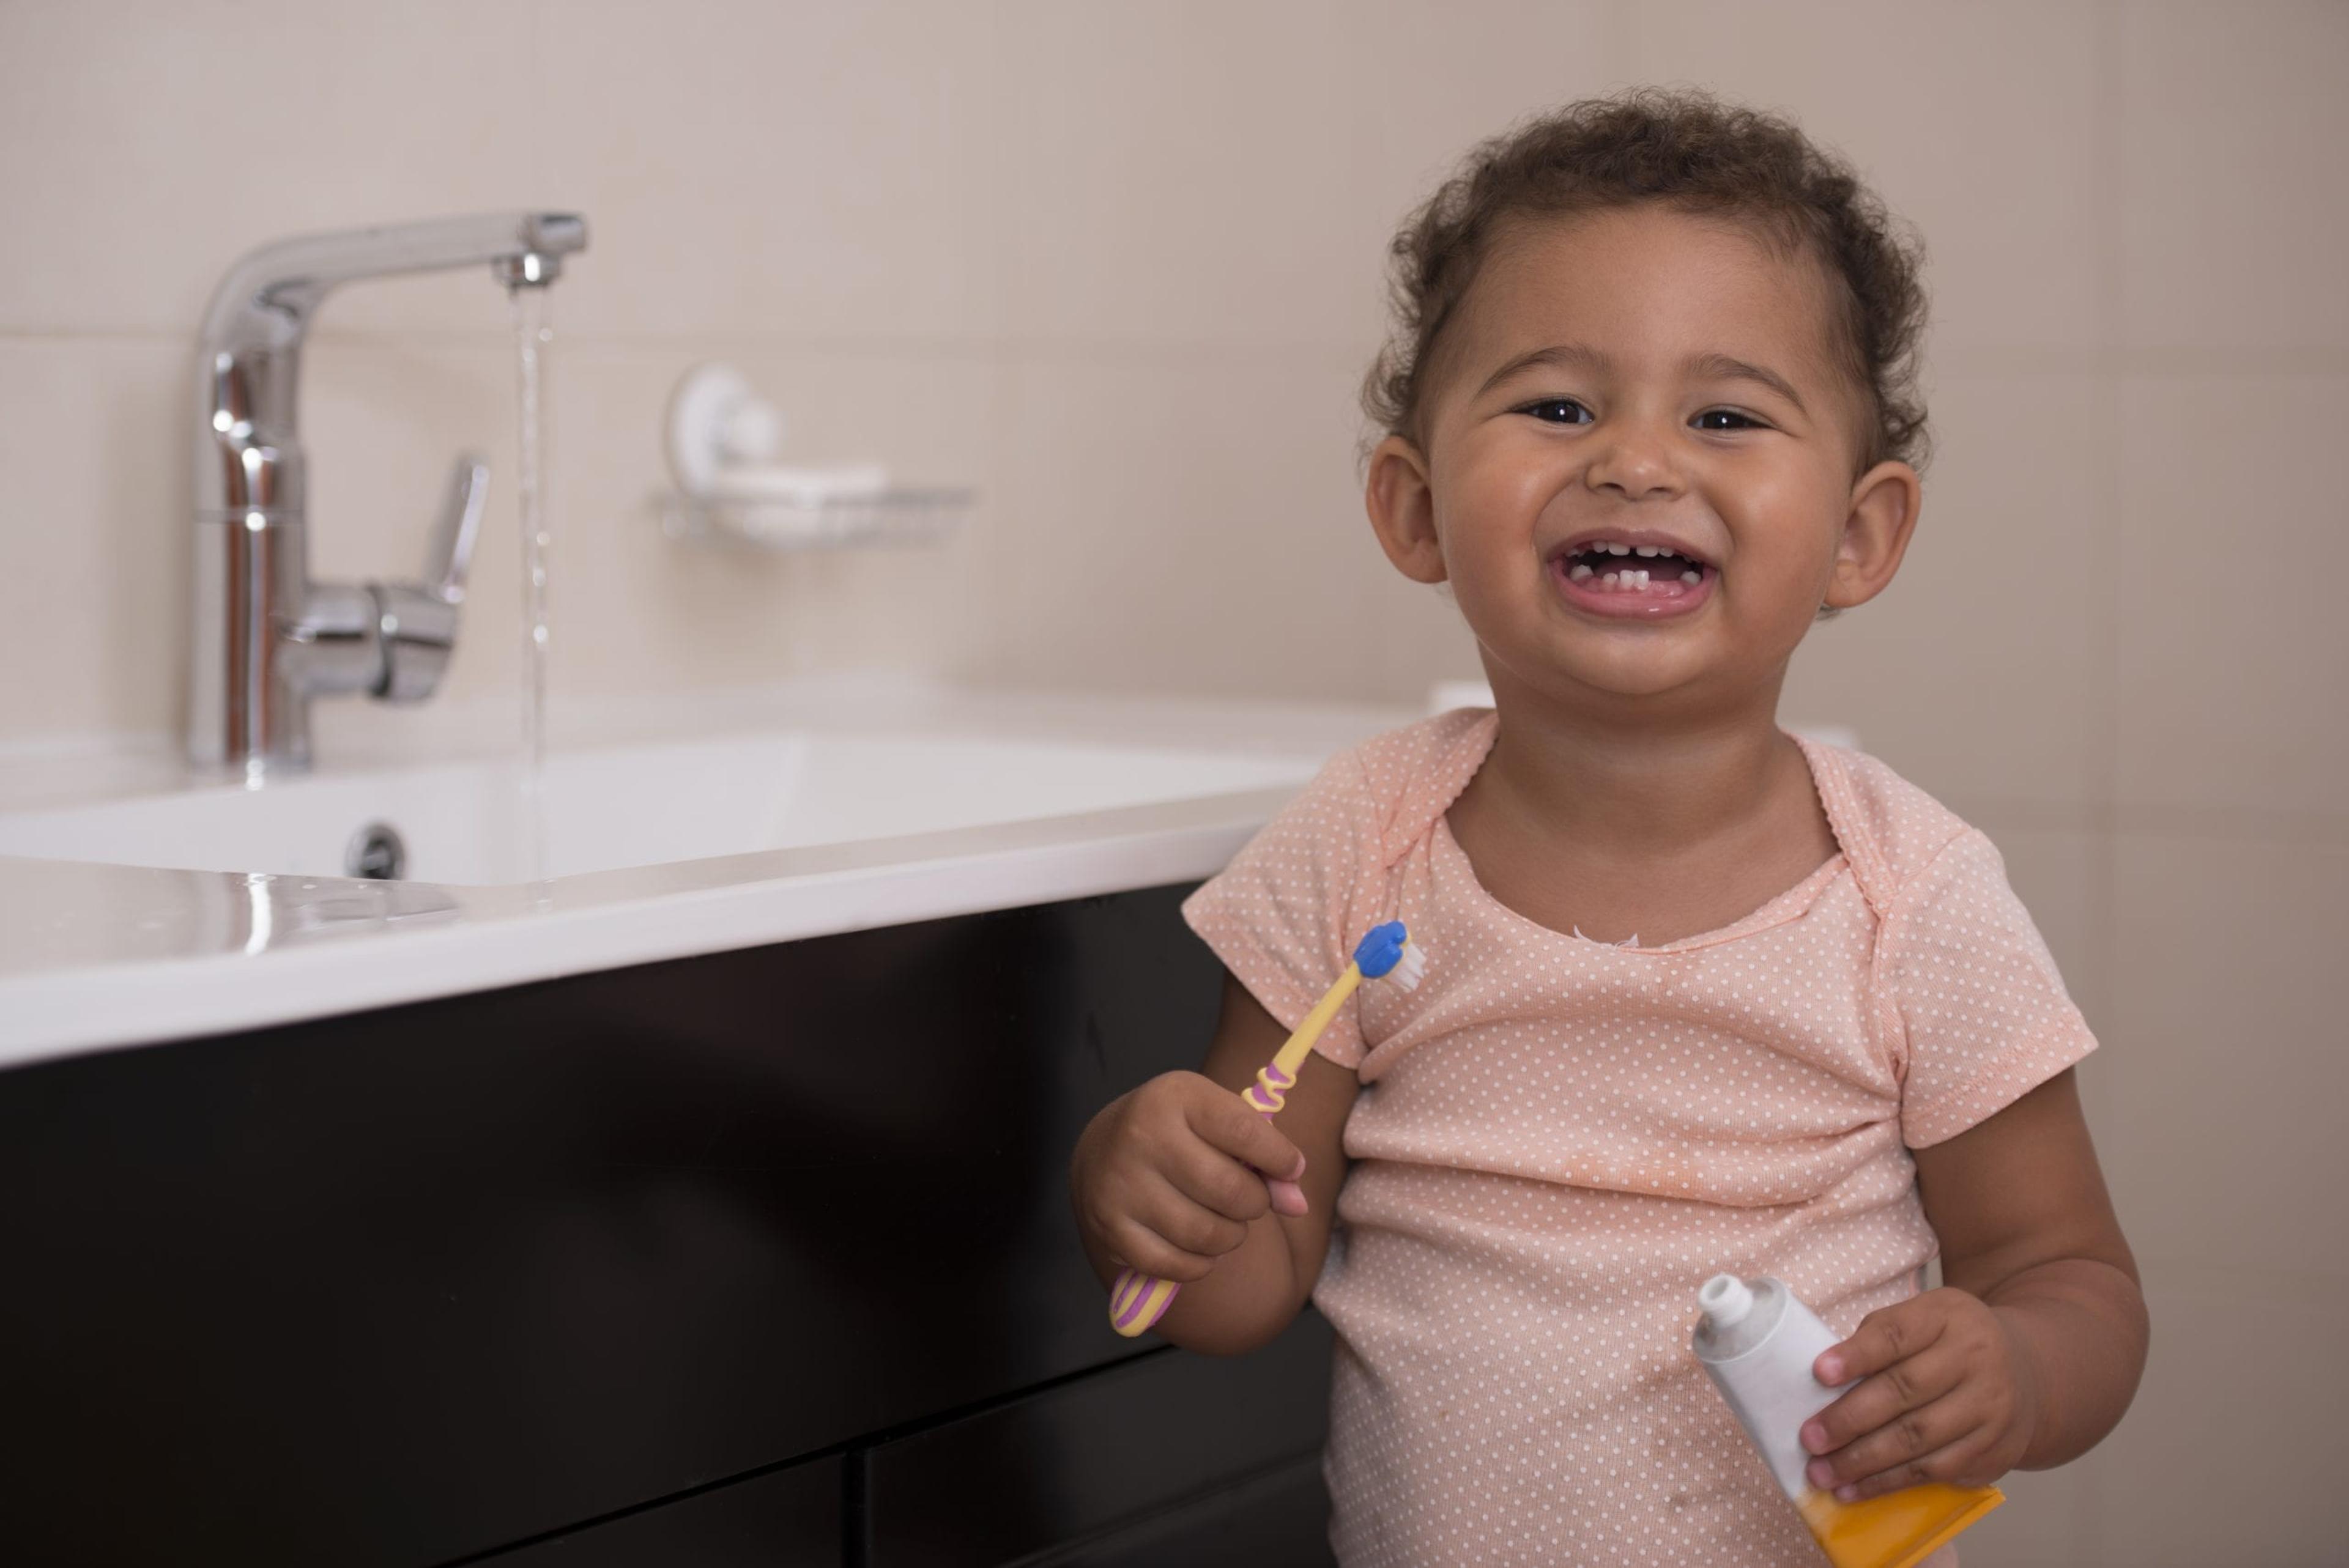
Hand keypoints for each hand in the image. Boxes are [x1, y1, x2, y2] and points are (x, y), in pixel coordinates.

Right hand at [1070, 1071, 1308, 1284]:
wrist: (1103, 1147)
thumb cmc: (1178, 1130)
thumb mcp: (1219, 1118)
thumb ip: (1265, 1152)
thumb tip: (1297, 1206)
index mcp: (1175, 1098)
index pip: (1245, 1133)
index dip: (1281, 1159)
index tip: (1290, 1168)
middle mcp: (1142, 1136)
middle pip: (1230, 1191)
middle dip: (1255, 1203)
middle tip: (1247, 1198)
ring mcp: (1121, 1185)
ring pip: (1206, 1234)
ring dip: (1231, 1236)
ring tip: (1224, 1220)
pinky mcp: (1110, 1228)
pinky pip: (1174, 1265)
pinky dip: (1199, 1264)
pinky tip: (1200, 1247)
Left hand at [1799, 1287, 2038, 1501]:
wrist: (2028, 1372)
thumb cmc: (1951, 1343)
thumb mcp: (1924, 1317)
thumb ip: (1881, 1337)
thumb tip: (1824, 1378)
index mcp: (1948, 1316)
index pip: (1898, 1334)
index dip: (1857, 1355)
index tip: (1819, 1373)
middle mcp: (1976, 1360)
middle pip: (1905, 1391)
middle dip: (1850, 1419)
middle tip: (1810, 1439)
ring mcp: (1989, 1408)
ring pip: (1918, 1439)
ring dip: (1863, 1461)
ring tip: (1823, 1473)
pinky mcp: (1993, 1451)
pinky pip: (1934, 1471)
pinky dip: (1889, 1483)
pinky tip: (1855, 1489)